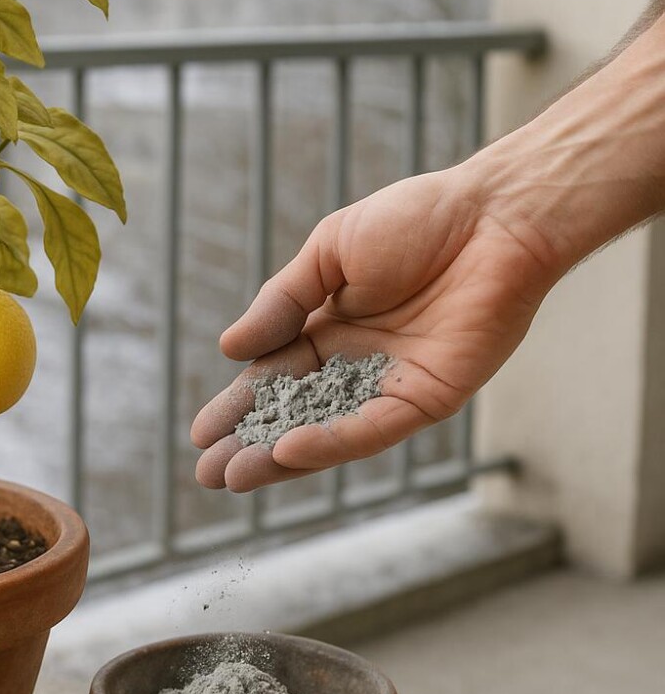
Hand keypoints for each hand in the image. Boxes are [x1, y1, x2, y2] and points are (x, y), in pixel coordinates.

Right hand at [191, 164, 563, 491]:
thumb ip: (281, 303)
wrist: (494, 215)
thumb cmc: (416, 220)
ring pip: (327, 433)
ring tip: (233, 477)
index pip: (273, 379)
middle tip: (206, 475)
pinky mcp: (428, 397)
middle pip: (294, 415)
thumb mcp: (327, 253)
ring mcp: (392, 385)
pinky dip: (331, 443)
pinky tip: (289, 451)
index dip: (237, 407)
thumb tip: (228, 349)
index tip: (199, 434)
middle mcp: (357, 366)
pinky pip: (373, 428)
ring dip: (281, 458)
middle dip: (250, 446)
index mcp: (328, 329)